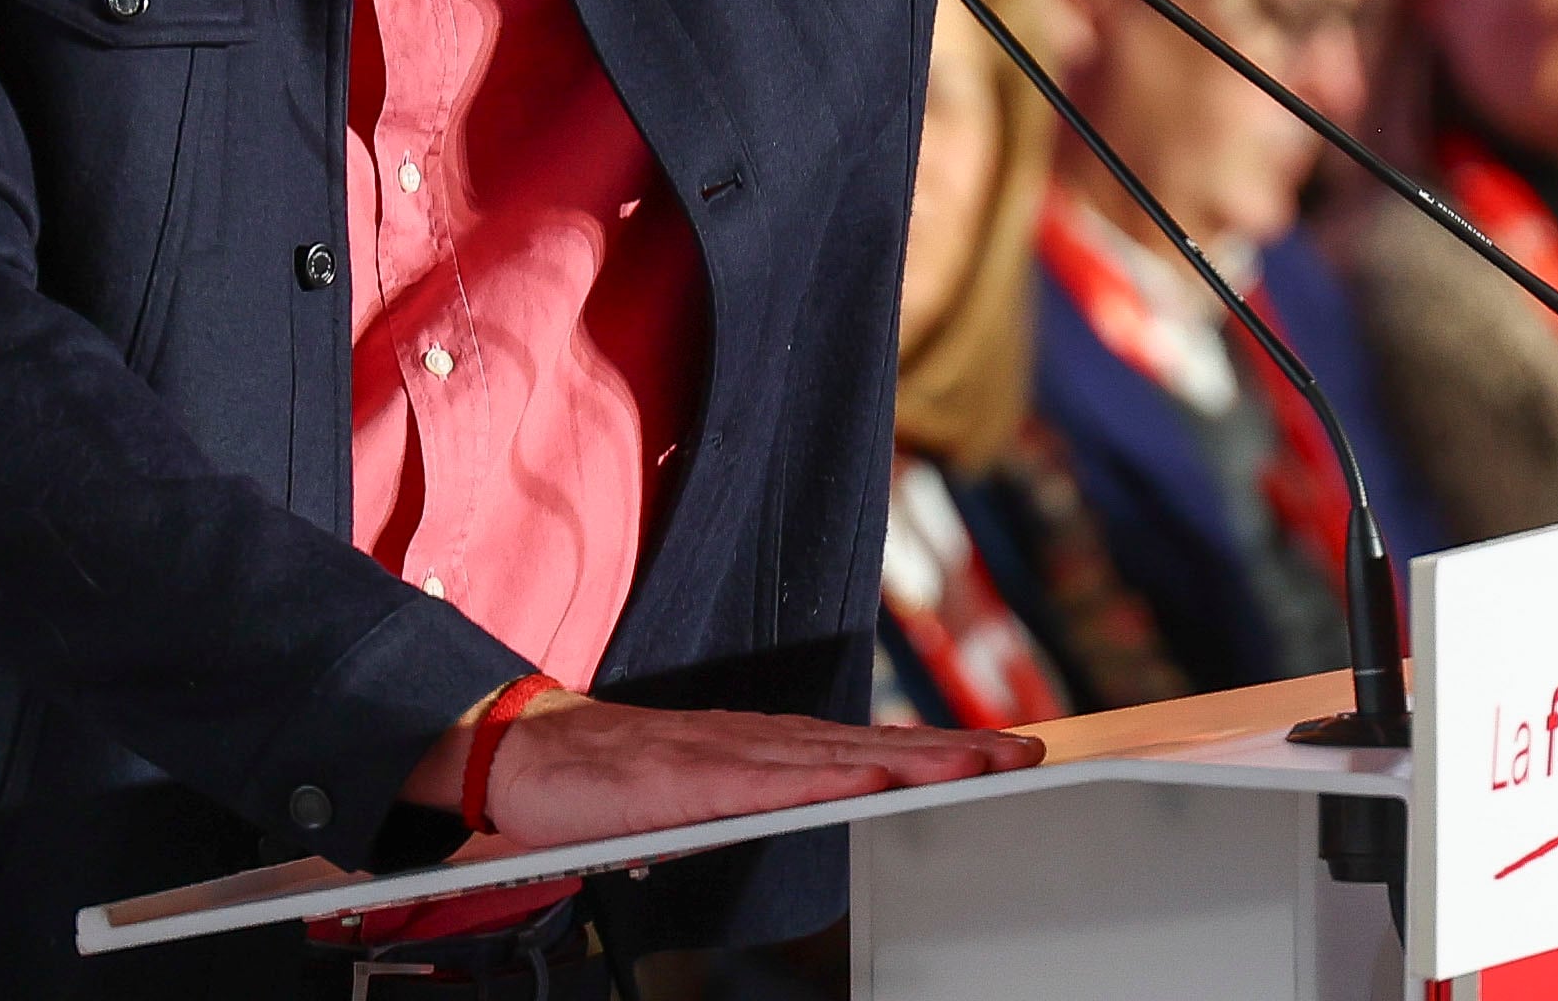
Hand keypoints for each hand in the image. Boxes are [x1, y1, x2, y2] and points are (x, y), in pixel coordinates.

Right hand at [409, 690, 1040, 847]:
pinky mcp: (689, 779)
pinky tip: (869, 786)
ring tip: (977, 765)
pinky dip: (823, 783)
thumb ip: (758, 802)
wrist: (530, 753)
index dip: (942, 750)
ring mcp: (728, 755)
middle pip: (875, 746)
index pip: (873, 749)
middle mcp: (763, 741)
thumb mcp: (706, 796)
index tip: (1008, 750)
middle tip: (1027, 752)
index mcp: (771, 747)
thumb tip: (806, 816)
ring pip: (837, 758)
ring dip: (911, 762)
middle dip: (955, 749)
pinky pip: (767, 784)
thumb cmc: (616, 780)